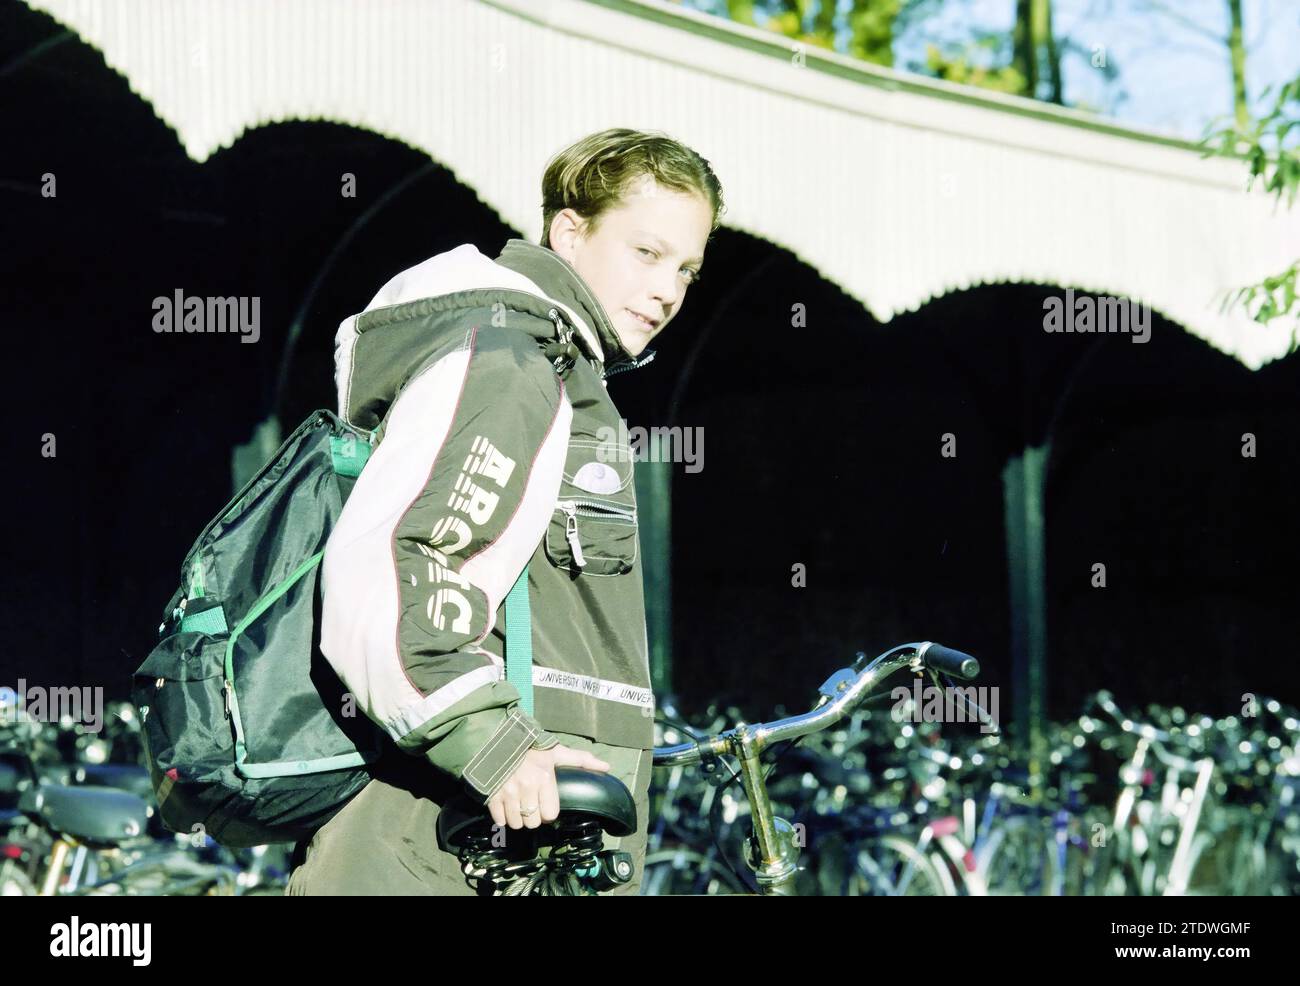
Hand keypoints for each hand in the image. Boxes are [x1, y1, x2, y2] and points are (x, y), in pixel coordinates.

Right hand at [487, 744, 610, 829]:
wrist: (498, 738)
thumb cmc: (531, 746)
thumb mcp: (556, 751)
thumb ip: (581, 760)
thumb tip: (607, 767)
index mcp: (544, 777)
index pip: (550, 814)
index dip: (548, 812)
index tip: (545, 805)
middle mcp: (526, 787)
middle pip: (533, 823)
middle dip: (533, 817)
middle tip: (531, 806)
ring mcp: (508, 792)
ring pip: (516, 824)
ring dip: (518, 819)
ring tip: (519, 807)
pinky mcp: (492, 795)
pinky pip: (499, 819)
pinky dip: (502, 817)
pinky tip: (506, 806)